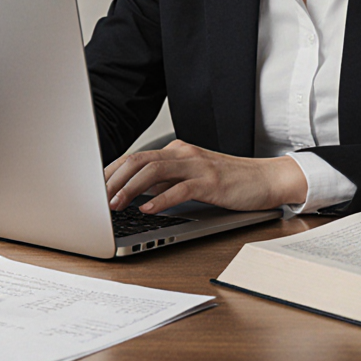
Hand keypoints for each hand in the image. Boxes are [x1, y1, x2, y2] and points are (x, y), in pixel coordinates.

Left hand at [104, 139, 308, 213]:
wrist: (266, 179)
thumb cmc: (229, 182)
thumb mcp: (192, 178)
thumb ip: (166, 182)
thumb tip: (134, 193)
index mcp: (176, 151)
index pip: (136, 157)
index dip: (111, 172)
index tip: (93, 188)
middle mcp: (183, 153)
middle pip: (139, 160)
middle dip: (113, 179)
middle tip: (96, 198)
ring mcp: (197, 166)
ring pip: (154, 171)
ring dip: (130, 188)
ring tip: (115, 203)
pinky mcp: (211, 182)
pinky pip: (180, 189)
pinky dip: (160, 199)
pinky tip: (147, 209)